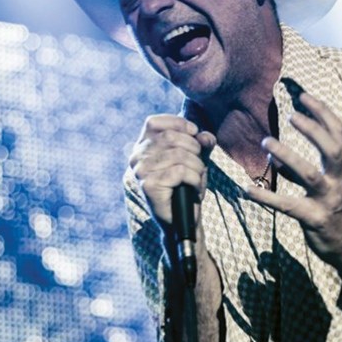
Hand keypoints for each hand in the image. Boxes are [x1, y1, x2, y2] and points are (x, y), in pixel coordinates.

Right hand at [128, 114, 215, 232]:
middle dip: (194, 148)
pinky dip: (194, 179)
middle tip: (198, 164)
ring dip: (196, 166)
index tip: (194, 136)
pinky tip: (193, 187)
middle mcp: (136, 156)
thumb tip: (205, 136)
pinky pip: (179, 172)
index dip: (179, 125)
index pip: (155, 123)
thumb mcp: (197, 158)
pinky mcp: (148, 185)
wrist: (182, 218)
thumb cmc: (187, 185)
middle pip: (171, 137)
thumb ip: (202, 143)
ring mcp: (140, 171)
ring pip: (177, 154)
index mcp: (142, 146)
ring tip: (197, 177)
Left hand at [245, 92, 341, 267]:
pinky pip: (289, 206)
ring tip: (266, 142)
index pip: (340, 133)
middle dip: (313, 129)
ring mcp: (329, 200)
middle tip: (292, 115)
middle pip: (332, 149)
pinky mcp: (315, 219)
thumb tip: (279, 155)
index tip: (304, 96)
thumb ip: (316, 164)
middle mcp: (341, 180)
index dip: (324, 112)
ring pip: (309, 174)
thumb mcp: (337, 182)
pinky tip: (247, 189)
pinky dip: (267, 197)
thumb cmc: (340, 209)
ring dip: (287, 156)